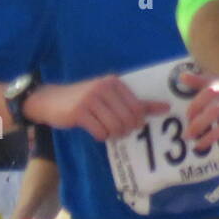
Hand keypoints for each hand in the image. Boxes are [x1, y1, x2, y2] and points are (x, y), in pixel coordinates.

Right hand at [25, 75, 169, 141]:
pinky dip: (101, 136)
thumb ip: (137, 103)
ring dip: (114, 134)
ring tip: (108, 131)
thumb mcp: (110, 96)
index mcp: (114, 82)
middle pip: (128, 119)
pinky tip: (95, 130)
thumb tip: (166, 108)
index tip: (132, 124)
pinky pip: (100, 132)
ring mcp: (91, 98)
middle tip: (119, 131)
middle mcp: (104, 87)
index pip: (137, 107)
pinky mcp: (80, 111)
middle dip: (126, 130)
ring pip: (115, 127)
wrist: (52, 100)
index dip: (137, 121)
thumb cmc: (86, 100)